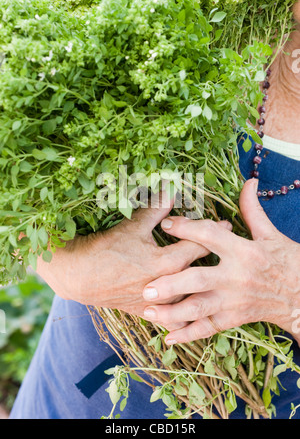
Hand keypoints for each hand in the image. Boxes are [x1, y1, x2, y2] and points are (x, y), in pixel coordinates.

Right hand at [36, 192, 229, 317]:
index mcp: (164, 262)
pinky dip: (186, 317)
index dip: (214, 233)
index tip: (228, 225)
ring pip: (190, 301)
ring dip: (205, 290)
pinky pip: (173, 320)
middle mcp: (166, 286)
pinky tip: (198, 315)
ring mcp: (158, 302)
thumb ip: (156, 210)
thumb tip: (172, 191)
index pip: (198, 246)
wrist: (80, 276)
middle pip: (200, 273)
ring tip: (220, 282)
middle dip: (216, 259)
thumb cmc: (106, 248)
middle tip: (229, 250)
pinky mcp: (147, 312)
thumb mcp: (132, 226)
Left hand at [142, 179, 299, 345]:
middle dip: (171, 284)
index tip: (166, 224)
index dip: (187, 229)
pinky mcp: (234, 318)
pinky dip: (188, 334)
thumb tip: (249, 182)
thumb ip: (252, 210)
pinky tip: (168, 337)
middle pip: (199, 280)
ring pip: (199, 308)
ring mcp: (234, 301)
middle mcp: (236, 277)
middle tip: (146, 287)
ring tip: (148, 312)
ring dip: (172, 312)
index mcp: (243, 251)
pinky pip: (208, 328)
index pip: (210, 237)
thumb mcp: (270, 234)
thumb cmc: (285, 261)